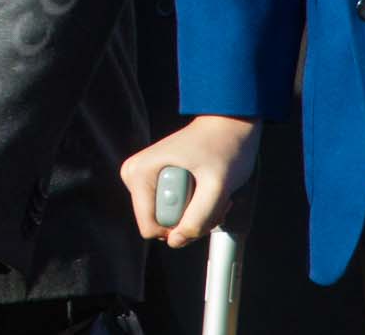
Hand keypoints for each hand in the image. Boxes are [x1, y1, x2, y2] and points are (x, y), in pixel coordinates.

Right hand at [120, 115, 260, 246]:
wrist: (229, 124)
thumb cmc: (224, 147)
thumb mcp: (217, 186)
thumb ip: (198, 217)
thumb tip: (176, 241)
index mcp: (139, 173)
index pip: (150, 227)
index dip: (180, 226)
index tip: (200, 202)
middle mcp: (135, 176)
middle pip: (161, 224)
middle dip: (191, 218)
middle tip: (211, 198)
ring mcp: (145, 179)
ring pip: (170, 220)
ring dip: (197, 214)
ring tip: (212, 192)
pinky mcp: (156, 181)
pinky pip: (174, 210)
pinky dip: (195, 207)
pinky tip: (207, 190)